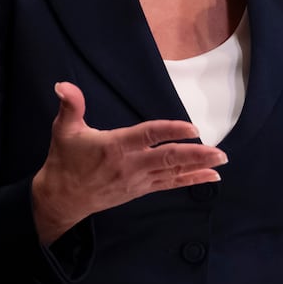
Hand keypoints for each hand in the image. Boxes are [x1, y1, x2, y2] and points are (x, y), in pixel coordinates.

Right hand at [30, 81, 227, 242]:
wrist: (62, 199)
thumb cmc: (65, 160)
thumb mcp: (64, 130)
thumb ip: (70, 105)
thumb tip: (63, 85)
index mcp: (114, 147)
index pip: (148, 136)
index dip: (170, 131)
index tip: (192, 128)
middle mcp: (130, 165)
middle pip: (167, 159)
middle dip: (195, 155)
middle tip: (219, 152)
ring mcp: (137, 180)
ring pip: (172, 173)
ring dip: (198, 167)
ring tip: (220, 161)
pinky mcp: (140, 190)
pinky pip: (169, 184)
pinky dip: (190, 180)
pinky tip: (209, 177)